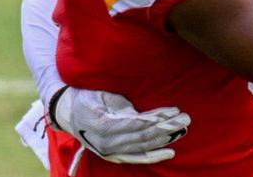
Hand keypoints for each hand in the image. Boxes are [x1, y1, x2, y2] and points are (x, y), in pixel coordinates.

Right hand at [49, 86, 190, 163]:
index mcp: (103, 124)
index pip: (137, 123)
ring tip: (183, 129)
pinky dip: (154, 155)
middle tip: (186, 119)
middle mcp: (106, 142)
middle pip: (143, 136)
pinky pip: (136, 158)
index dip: (157, 119)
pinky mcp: (113, 156)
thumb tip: (141, 112)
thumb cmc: (86, 97)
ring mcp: (109, 151)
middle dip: (167, 128)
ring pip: (143, 147)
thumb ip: (120, 103)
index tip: (174, 110)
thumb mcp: (102, 94)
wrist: (66, 113)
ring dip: (165, 139)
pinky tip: (170, 151)